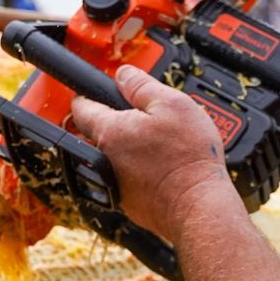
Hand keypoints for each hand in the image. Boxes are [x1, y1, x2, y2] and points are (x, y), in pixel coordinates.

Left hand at [66, 66, 238, 242]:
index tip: (92, 92)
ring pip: (113, 156)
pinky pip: (126, 178)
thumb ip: (142, 85)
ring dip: (128, 147)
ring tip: (158, 144)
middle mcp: (103, 159)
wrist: (198, 206)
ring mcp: (113, 183)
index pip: (81, 106)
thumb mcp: (173, 104)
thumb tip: (124, 74)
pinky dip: (139, 170)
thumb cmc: (188, 158)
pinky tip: (161, 167)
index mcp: (109, 131)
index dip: (86, 95)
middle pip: (98, 132)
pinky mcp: (128, 202)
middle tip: (140, 116)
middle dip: (114, 121)